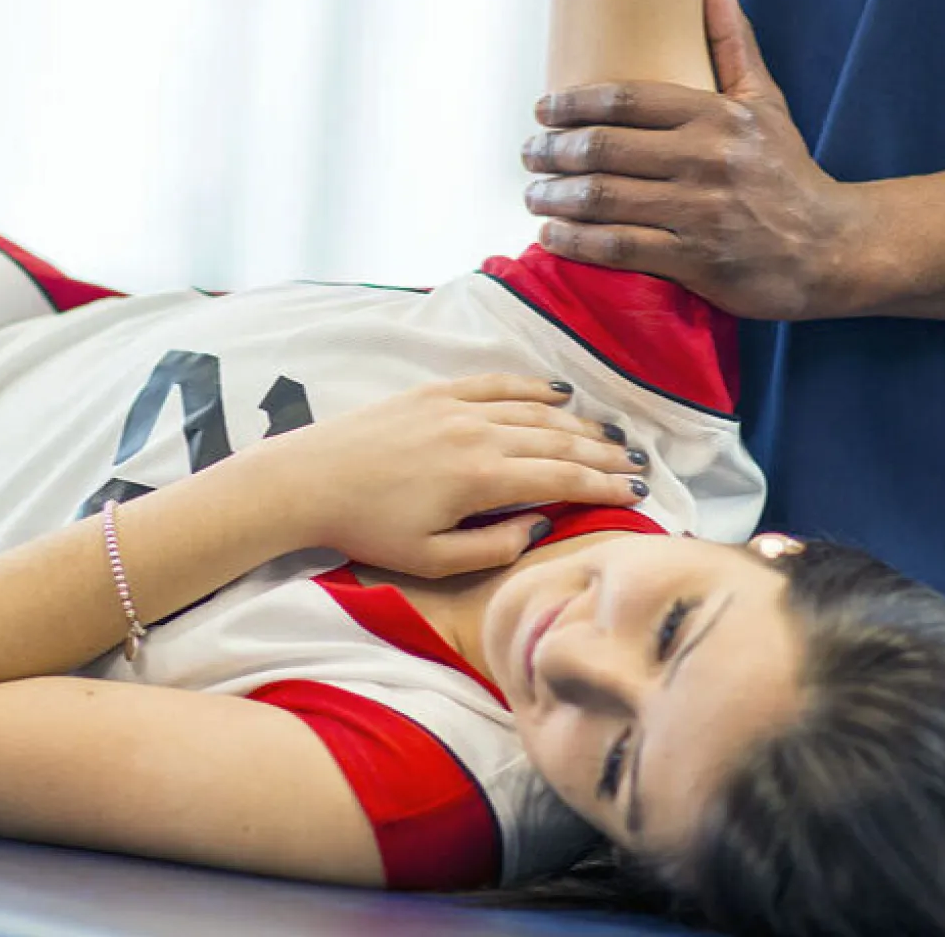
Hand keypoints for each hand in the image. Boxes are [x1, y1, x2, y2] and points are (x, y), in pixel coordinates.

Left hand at [250, 375, 647, 577]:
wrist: (305, 481)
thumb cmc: (367, 529)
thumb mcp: (431, 559)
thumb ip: (493, 547)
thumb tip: (539, 524)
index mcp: (482, 479)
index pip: (562, 480)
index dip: (605, 487)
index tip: (638, 493)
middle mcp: (480, 434)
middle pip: (559, 443)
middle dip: (604, 456)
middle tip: (639, 466)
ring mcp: (459, 407)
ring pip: (536, 412)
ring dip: (580, 424)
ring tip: (612, 436)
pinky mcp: (437, 392)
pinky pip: (498, 384)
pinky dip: (534, 387)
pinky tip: (560, 393)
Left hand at [522, 0, 866, 320]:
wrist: (830, 249)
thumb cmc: (787, 173)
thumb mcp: (764, 102)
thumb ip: (731, 39)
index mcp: (717, 117)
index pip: (625, 99)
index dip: (572, 104)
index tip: (543, 109)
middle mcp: (707, 160)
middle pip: (604, 148)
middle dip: (552, 151)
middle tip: (528, 153)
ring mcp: (700, 212)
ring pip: (604, 198)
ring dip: (555, 196)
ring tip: (533, 193)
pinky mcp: (697, 261)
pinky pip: (620, 248)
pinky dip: (577, 240)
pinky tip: (552, 233)